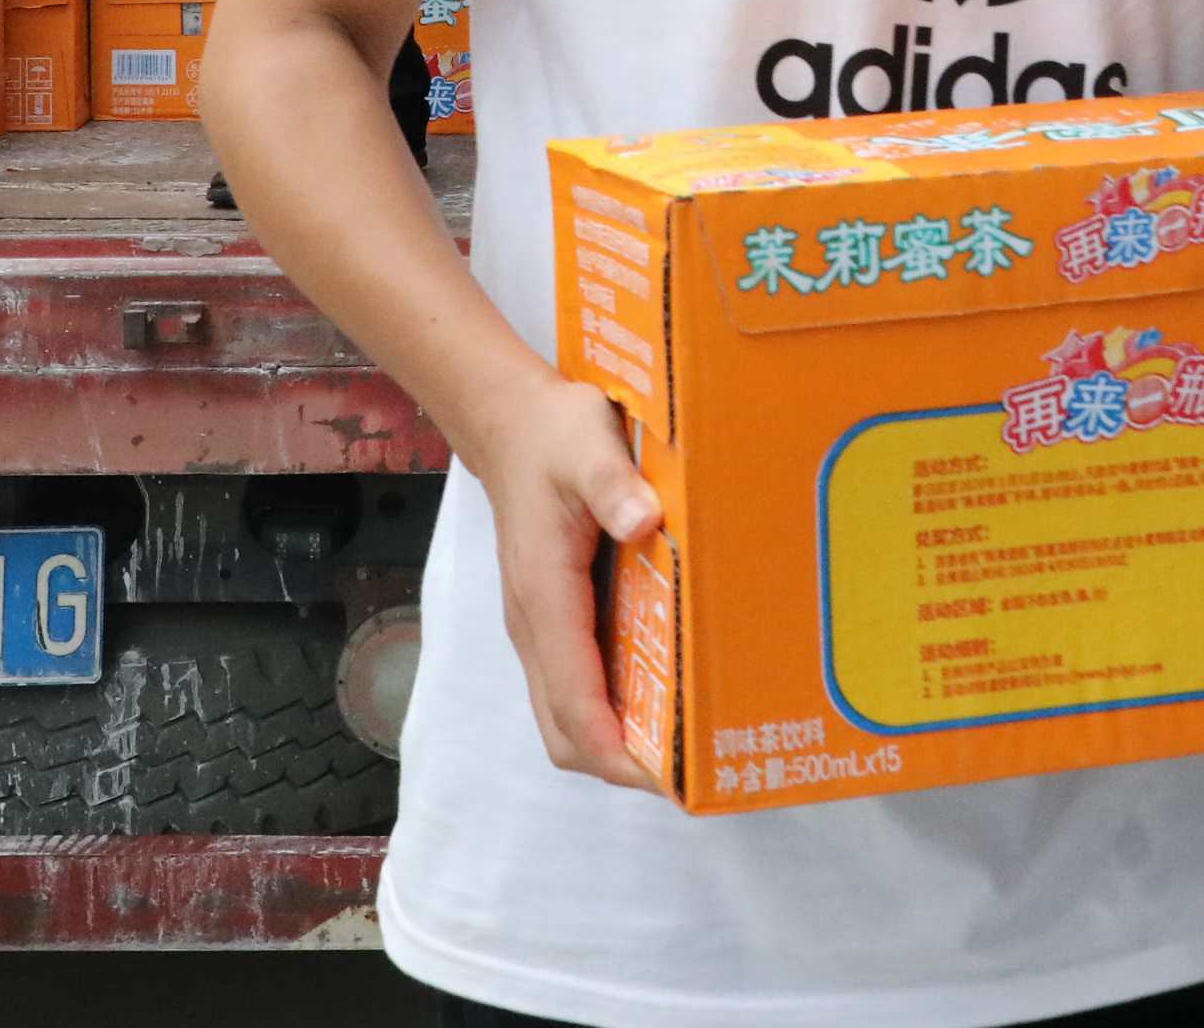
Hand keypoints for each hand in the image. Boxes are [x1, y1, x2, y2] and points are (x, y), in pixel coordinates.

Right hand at [461, 369, 664, 790]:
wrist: (509, 424)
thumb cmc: (553, 435)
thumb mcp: (587, 443)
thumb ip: (613, 482)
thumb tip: (644, 521)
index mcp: (544, 597)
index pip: (575, 703)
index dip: (619, 751)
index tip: (669, 778)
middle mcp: (536, 627)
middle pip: (567, 732)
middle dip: (623, 764)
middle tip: (694, 773)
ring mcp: (541, 629)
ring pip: (568, 717)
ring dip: (619, 744)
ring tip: (688, 748)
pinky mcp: (553, 621)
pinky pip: (577, 688)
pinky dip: (614, 711)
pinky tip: (666, 696)